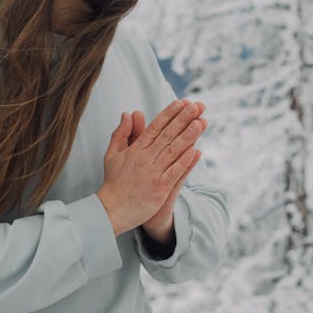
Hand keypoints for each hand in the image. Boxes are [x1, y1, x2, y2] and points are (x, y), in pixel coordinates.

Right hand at [97, 99, 205, 236]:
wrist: (112, 209)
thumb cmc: (113, 181)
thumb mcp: (112, 154)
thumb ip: (121, 133)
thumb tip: (128, 113)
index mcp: (135, 150)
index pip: (155, 127)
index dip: (169, 114)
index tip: (181, 103)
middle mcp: (144, 159)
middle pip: (167, 135)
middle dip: (183, 119)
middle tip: (196, 106)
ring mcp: (153, 173)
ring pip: (173, 151)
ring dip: (188, 136)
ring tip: (201, 122)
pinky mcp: (160, 188)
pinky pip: (175, 172)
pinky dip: (185, 161)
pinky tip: (196, 150)